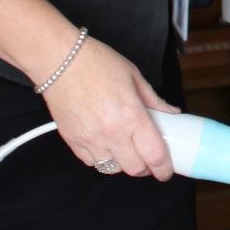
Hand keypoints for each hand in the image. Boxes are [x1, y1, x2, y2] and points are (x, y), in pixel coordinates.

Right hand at [41, 38, 176, 177]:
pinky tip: (105, 145)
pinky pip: (91, 162)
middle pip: (135, 169)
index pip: (154, 155)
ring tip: (126, 149)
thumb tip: (170, 113)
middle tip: (147, 157)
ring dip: (123, 163)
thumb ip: (154, 101)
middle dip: (145, 168)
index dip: (164, 168)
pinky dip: (101, 159)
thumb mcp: (134, 76)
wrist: (59, 60)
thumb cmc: (95, 63)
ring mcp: (90, 139)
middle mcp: (111, 132)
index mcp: (131, 115)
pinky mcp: (73, 140)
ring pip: (112, 169)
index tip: (166, 169)